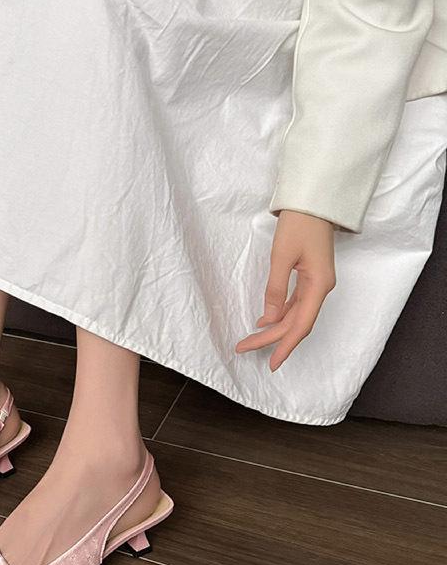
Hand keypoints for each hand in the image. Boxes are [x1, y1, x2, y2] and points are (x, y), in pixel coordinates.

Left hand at [235, 210, 335, 371]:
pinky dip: (280, 314)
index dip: (286, 345)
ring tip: (250, 340)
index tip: (271, 363)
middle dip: (271, 339)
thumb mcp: (281, 256)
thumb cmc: (299, 224)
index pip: (301, 325)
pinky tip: (265, 320)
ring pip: (296, 315)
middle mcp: (321, 288)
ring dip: (274, 328)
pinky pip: (296, 303)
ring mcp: (316, 282)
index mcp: (319, 285)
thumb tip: (270, 317)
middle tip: (243, 348)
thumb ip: (275, 288)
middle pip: (296, 323)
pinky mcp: (310, 276)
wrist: (314, 201)